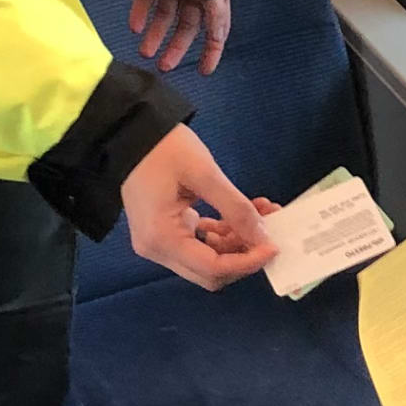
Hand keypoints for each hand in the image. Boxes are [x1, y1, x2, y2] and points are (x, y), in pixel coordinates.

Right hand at [122, 124, 276, 289]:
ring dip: (236, 242)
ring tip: (261, 213)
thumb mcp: (204, 174)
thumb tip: (262, 236)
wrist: (131, 132)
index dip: (247, 262)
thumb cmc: (162, 149)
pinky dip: (222, 234)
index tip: (273, 246)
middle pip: (210, 273)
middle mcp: (157, 249)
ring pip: (207, 260)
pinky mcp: (164, 232)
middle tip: (269, 233)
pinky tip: (240, 213)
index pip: (212, 268)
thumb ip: (235, 208)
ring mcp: (158, 243)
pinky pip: (198, 245)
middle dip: (244, 256)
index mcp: (162, 238)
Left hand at [127, 0, 231, 73]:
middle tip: (163, 66)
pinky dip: (140, 12)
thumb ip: (216, 9)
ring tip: (144, 52)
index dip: (211, 51)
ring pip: (165, 16)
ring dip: (156, 35)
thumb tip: (219, 35)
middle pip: (186, 26)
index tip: (203, 71)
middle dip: (175, 47)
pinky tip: (135, 27)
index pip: (215, 28)